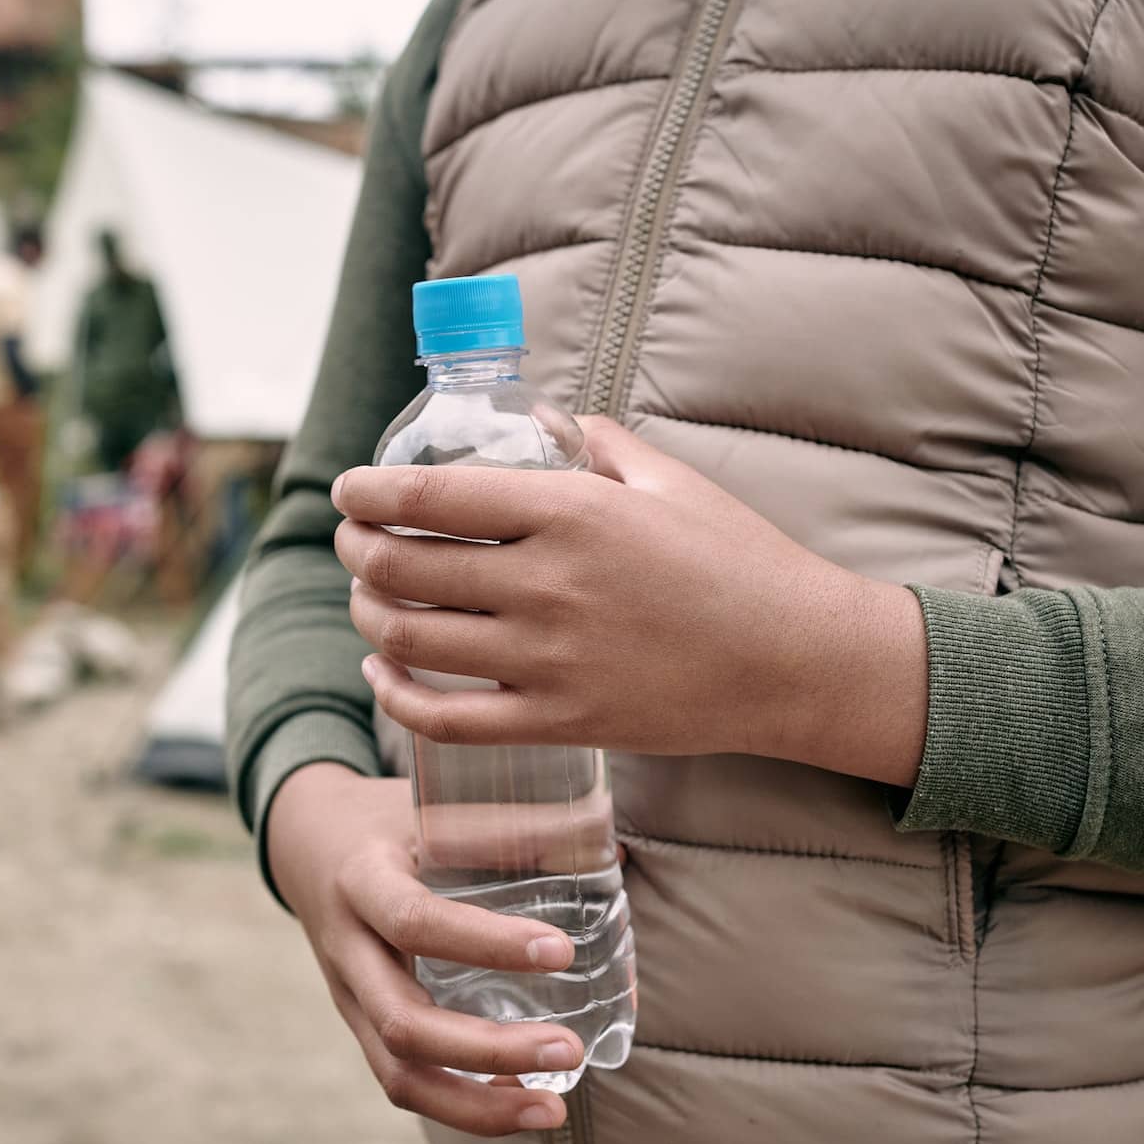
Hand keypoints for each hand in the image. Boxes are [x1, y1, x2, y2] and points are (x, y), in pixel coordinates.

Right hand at [267, 763, 582, 1135]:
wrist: (306, 843)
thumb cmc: (386, 823)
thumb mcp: (429, 807)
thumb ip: (505, 827)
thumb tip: (603, 845)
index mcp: (362, 882)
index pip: (416, 922)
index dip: (487, 943)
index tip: (560, 951)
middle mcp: (348, 951)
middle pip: (403, 1025)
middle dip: (490, 1050)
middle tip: (569, 1050)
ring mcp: (349, 999)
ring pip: (398, 1076)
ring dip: (476, 1106)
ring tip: (552, 1110)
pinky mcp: (363, 1027)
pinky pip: (405, 1081)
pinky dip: (463, 1104)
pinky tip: (521, 1101)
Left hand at [333, 417, 926, 785]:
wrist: (796, 660)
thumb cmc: (739, 561)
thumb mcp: (668, 482)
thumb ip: (596, 444)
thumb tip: (546, 420)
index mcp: (572, 513)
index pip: (433, 498)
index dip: (370, 493)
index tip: (348, 490)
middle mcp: (549, 586)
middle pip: (406, 569)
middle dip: (357, 551)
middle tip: (350, 540)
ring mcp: (550, 662)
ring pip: (414, 641)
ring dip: (368, 616)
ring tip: (365, 598)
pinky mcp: (559, 722)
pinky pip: (448, 719)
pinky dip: (398, 696)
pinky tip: (385, 673)